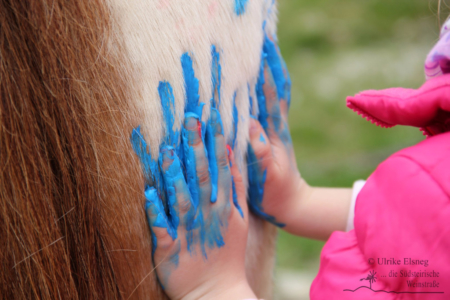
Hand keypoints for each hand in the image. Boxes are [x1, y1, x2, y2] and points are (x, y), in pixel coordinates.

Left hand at [145, 109, 255, 299]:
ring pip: (182, 198)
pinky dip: (156, 212)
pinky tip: (148, 194)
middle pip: (201, 176)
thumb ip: (235, 186)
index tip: (209, 115)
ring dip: (175, 174)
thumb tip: (229, 154)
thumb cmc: (227, 251)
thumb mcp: (239, 218)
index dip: (214, 141)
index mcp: (224, 206)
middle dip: (195, 146)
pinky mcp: (171, 249)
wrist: (218, 291)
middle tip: (188, 118)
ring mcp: (189, 231)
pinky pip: (162, 229)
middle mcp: (208, 214)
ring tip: (167, 149)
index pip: (220, 167)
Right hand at [248, 35, 353, 239]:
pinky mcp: (264, 137)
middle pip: (272, 89)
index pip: (274, 97)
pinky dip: (255, 92)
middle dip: (266, 64)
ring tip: (255, 52)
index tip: (264, 50)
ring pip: (266, 96)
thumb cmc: (278, 193)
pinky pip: (259, 109)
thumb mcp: (269, 177)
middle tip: (259, 40)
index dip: (269, 74)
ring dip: (262, 74)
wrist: (290, 204)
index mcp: (275, 133)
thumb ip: (261, 154)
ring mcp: (269, 130)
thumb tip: (250, 126)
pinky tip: (246, 83)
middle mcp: (273, 126)